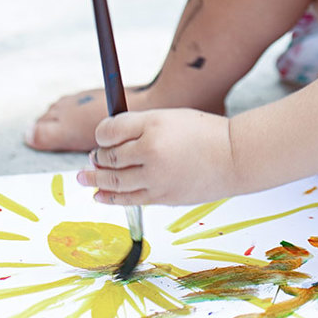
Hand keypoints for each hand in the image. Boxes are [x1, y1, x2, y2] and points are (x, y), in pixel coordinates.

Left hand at [77, 108, 239, 205]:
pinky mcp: (163, 197)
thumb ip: (140, 126)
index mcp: (153, 125)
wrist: (235, 157)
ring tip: (83, 178)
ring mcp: (156, 178)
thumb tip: (108, 140)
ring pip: (114, 182)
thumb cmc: (204, 133)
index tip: (101, 137)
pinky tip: (99, 195)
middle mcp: (151, 152)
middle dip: (97, 158)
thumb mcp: (170, 117)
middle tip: (92, 158)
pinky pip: (129, 199)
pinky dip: (110, 198)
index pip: (111, 130)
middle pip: (109, 157)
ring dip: (95, 180)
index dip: (101, 134)